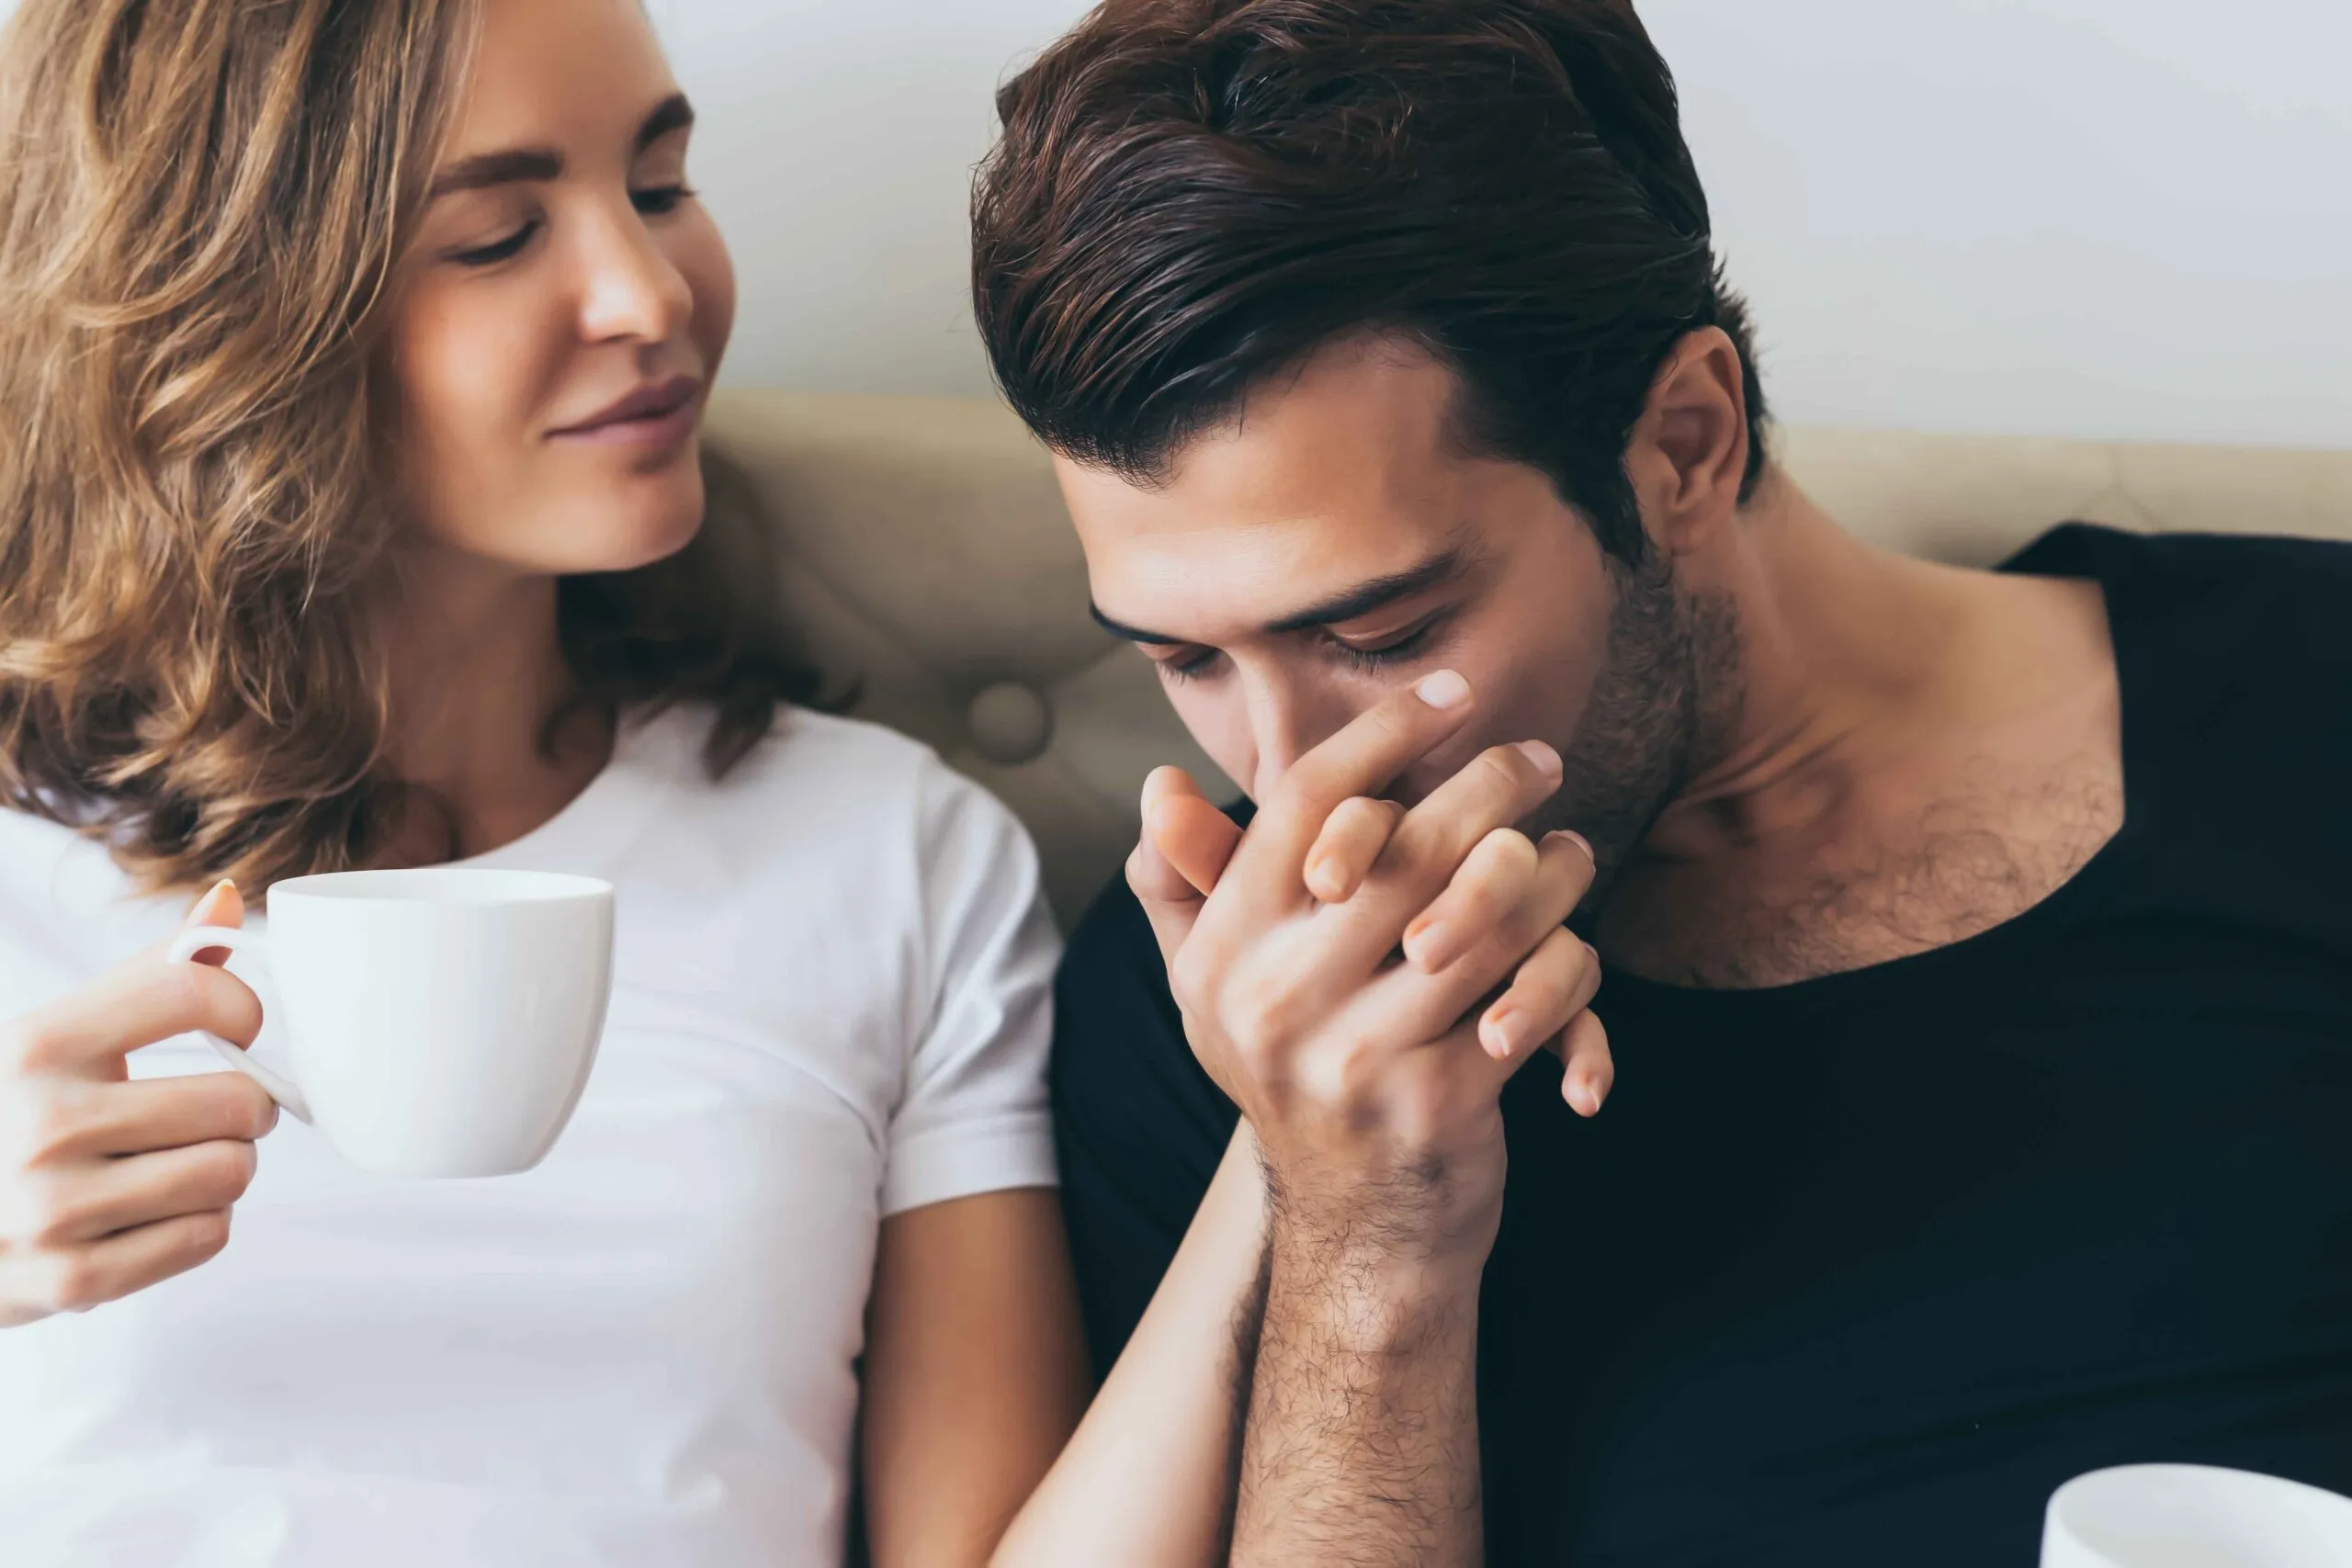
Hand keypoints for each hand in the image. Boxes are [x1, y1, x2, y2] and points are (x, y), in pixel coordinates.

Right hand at [0, 882, 277, 1327]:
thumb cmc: (17, 1113)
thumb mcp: (59, 1035)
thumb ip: (152, 973)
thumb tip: (232, 899)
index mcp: (37, 1045)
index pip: (194, 990)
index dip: (242, 1007)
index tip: (237, 1027)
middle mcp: (42, 1123)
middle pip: (238, 1101)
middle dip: (243, 1108)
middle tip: (209, 1113)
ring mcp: (53, 1209)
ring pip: (233, 1172)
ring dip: (223, 1167)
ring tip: (174, 1162)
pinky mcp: (71, 1280)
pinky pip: (208, 1235)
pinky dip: (198, 1224)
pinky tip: (148, 1213)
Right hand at [1129, 673, 1603, 1272]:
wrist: (1353, 1228)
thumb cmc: (1296, 1073)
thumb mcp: (1218, 987)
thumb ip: (1186, 886)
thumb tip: (1161, 785)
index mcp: (1223, 954)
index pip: (1301, 804)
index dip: (1381, 735)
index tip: (1450, 693)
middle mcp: (1276, 1000)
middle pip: (1405, 845)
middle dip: (1489, 784)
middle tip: (1540, 759)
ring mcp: (1356, 1055)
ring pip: (1485, 914)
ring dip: (1548, 870)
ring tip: (1569, 849)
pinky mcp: (1438, 1104)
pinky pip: (1533, 997)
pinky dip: (1568, 966)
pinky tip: (1572, 946)